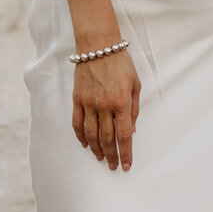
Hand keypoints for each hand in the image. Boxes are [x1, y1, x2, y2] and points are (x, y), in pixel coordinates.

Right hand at [72, 50, 139, 169]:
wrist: (98, 45)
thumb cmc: (121, 62)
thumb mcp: (135, 83)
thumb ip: (134, 108)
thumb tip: (132, 130)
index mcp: (121, 102)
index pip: (124, 136)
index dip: (126, 153)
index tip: (126, 166)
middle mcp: (104, 106)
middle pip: (107, 139)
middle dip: (111, 156)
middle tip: (113, 166)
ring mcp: (89, 103)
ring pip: (91, 135)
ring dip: (97, 150)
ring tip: (101, 158)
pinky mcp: (77, 100)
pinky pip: (77, 124)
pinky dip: (81, 137)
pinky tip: (86, 144)